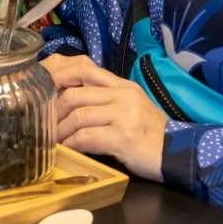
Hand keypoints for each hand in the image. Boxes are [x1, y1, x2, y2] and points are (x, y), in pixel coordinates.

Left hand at [42, 54, 166, 180]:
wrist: (178, 153)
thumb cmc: (150, 133)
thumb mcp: (131, 106)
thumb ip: (106, 98)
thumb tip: (71, 98)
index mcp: (123, 86)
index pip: (85, 70)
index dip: (60, 79)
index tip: (45, 93)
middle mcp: (123, 96)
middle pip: (75, 94)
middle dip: (54, 110)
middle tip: (44, 123)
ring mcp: (124, 116)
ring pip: (79, 116)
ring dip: (61, 130)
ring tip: (53, 140)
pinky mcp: (123, 137)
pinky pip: (88, 137)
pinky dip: (73, 144)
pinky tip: (68, 150)